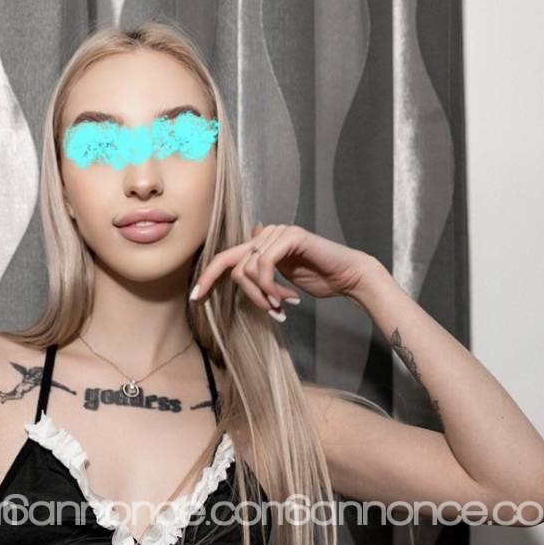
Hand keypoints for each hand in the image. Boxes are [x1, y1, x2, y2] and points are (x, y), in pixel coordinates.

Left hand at [191, 223, 377, 316]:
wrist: (348, 277)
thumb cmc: (319, 279)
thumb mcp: (281, 281)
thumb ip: (261, 273)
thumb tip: (245, 267)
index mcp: (262, 244)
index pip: (226, 258)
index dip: (207, 277)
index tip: (196, 298)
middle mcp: (267, 234)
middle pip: (233, 265)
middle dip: (247, 295)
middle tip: (268, 312)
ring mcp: (278, 232)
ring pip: (247, 269)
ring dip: (263, 296)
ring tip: (281, 306)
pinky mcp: (291, 236)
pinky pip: (263, 265)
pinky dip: (270, 287)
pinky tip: (286, 299)